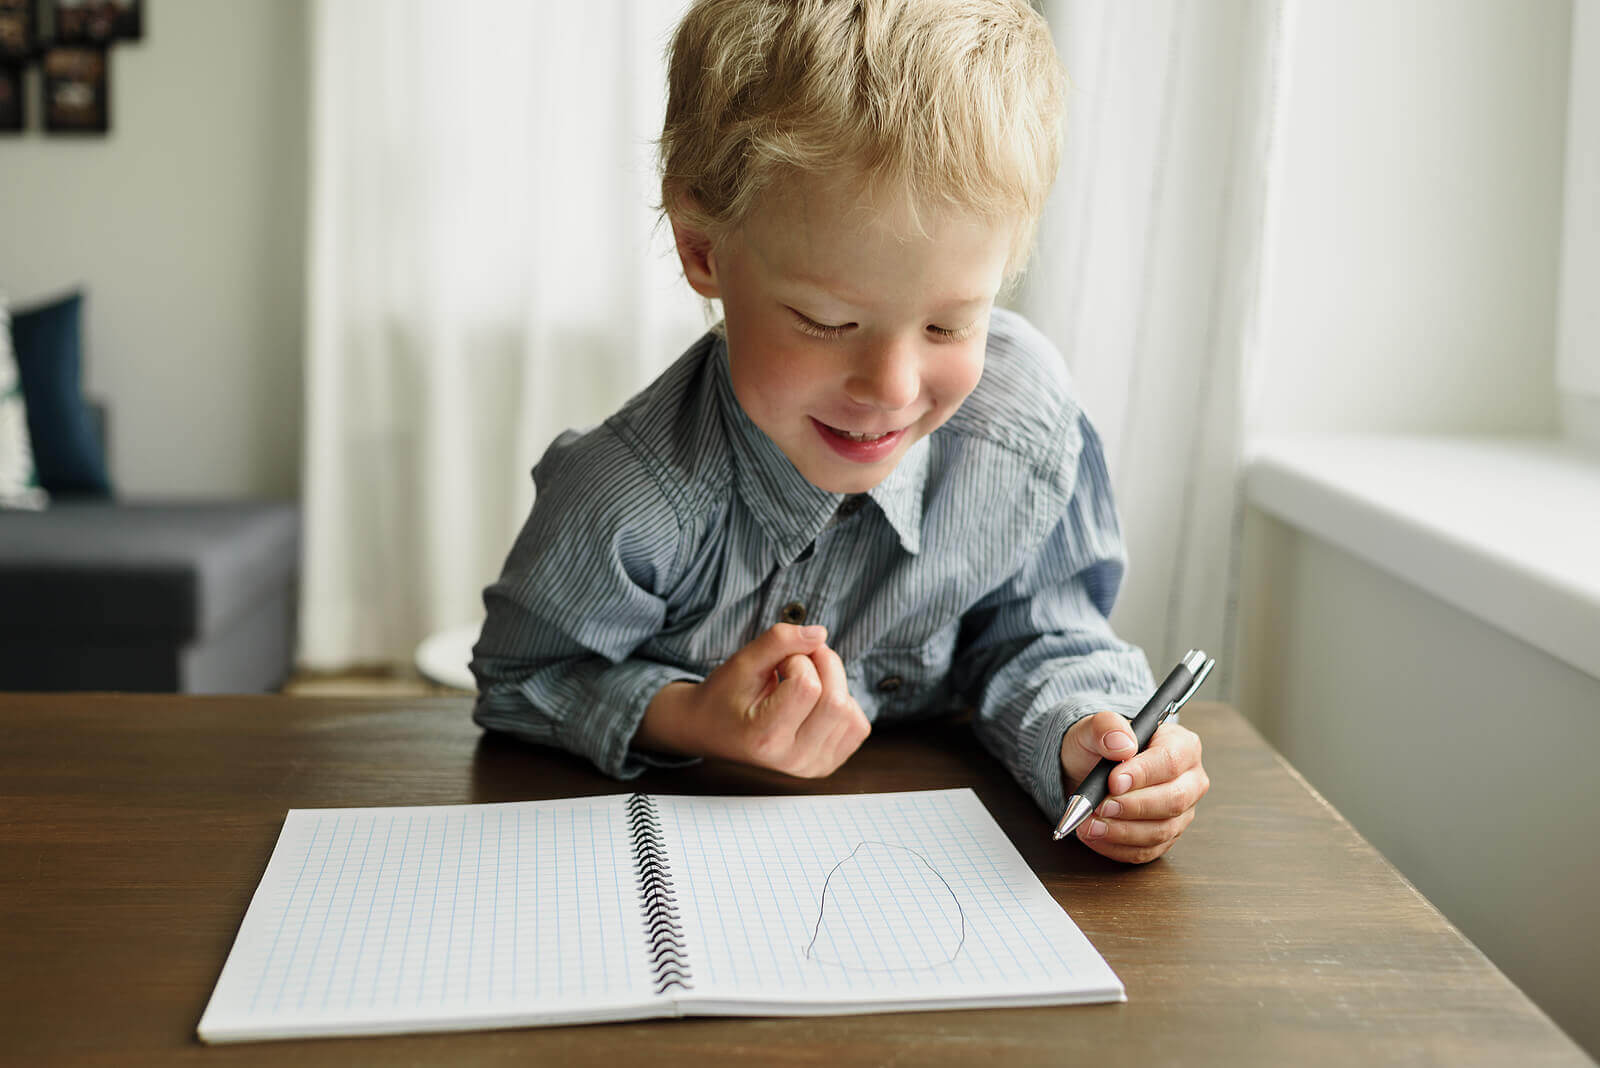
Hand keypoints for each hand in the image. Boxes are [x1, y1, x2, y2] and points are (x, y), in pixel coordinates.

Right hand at [638, 623, 871, 777]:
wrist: (711, 730)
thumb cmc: (724, 696)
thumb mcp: (742, 661)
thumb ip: (779, 640)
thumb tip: (820, 633)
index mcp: (766, 738)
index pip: (809, 686)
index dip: (797, 661)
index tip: (777, 664)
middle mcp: (792, 760)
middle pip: (837, 702)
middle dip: (822, 667)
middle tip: (795, 664)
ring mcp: (812, 767)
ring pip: (852, 713)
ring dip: (834, 685)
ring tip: (802, 684)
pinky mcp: (826, 765)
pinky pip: (858, 726)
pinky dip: (844, 704)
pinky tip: (815, 703)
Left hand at [1059, 709, 1208, 863]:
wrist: (1087, 769)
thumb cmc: (1099, 746)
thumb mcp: (1094, 727)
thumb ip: (1106, 726)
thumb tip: (1121, 744)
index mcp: (1182, 745)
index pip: (1170, 761)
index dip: (1142, 774)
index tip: (1113, 781)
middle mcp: (1189, 781)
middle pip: (1173, 800)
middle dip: (1132, 806)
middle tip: (1100, 805)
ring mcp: (1181, 812)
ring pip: (1161, 831)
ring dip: (1122, 832)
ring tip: (1090, 824)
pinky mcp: (1165, 837)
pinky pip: (1147, 851)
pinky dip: (1117, 847)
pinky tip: (1095, 836)